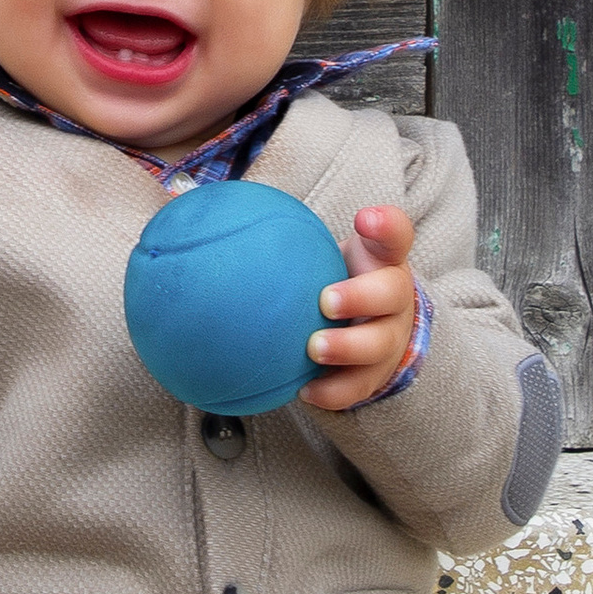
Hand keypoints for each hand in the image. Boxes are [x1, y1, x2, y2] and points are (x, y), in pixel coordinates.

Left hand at [300, 202, 418, 412]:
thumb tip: (198, 202)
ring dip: (347, 348)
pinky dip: (334, 391)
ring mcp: (390, 337)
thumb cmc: (331, 278)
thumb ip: (281, 233)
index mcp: (381, 260)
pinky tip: (305, 392)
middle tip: (326, 301)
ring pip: (379, 345)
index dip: (385, 225)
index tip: (364, 219)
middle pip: (391, 293)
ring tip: (314, 349)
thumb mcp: (319, 251)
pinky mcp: (377, 373)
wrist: (362, 325)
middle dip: (361, 297)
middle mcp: (393, 297)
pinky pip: (358, 385)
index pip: (394, 235)